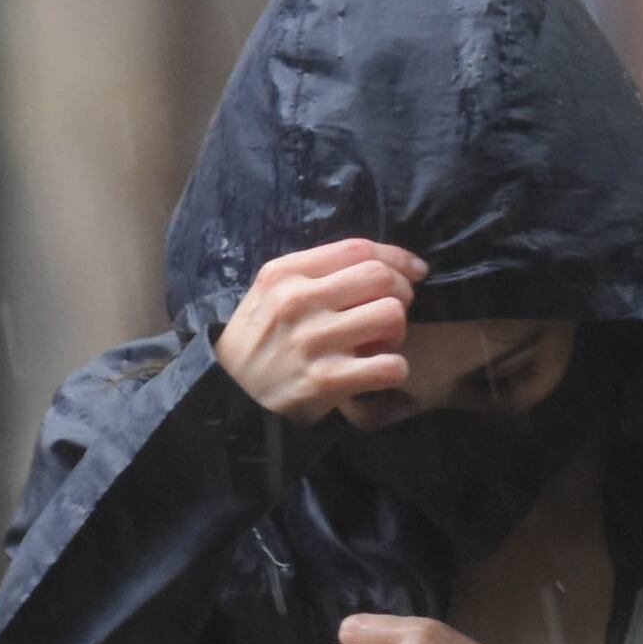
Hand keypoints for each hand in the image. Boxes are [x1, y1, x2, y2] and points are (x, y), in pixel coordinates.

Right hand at [217, 238, 423, 421]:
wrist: (227, 394)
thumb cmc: (258, 340)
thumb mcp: (270, 292)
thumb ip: (315, 271)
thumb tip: (379, 262)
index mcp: (286, 273)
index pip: (359, 249)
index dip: (397, 257)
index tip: (414, 271)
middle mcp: (298, 301)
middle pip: (380, 278)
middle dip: (401, 293)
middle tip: (393, 311)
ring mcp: (312, 341)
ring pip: (391, 316)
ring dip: (398, 332)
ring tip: (381, 343)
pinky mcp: (325, 380)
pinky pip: (389, 366)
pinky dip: (395, 369)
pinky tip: (379, 371)